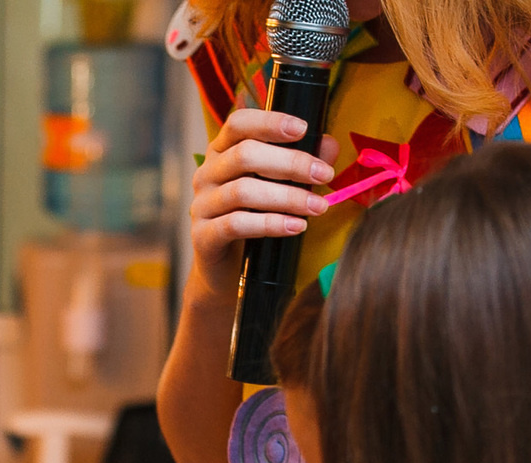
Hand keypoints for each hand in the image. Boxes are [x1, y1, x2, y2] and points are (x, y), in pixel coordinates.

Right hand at [188, 107, 338, 301]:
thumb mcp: (280, 188)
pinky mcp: (202, 235)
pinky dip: (270, 224)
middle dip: (291, 163)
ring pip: (243, 191)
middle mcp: (207, 173)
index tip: (303, 129)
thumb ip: (302, 165)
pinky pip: (236, 224)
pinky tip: (296, 226)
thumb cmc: (255, 220)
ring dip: (287, 197)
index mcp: (223, 152)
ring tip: (318, 207)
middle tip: (325, 175)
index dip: (269, 122)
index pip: (239, 124)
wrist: (226, 271)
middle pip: (245, 155)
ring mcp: (201, 205)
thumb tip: (329, 145)